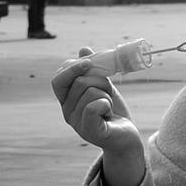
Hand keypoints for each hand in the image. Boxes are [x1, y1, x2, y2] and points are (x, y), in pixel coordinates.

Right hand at [51, 53, 145, 177]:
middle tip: (107, 94)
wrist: (126, 136)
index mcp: (66, 100)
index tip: (90, 62)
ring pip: (91, 91)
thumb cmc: (113, 111)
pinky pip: (94, 105)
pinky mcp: (89, 131)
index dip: (72, 67)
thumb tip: (83, 49)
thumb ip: (92, 71)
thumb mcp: (103, 86)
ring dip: (107, 95)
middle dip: (100, 81)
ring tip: (108, 108)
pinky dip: (107, 104)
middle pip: (79, 81)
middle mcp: (67, 112)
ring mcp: (76, 123)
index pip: (58, 78)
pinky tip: (108, 114)